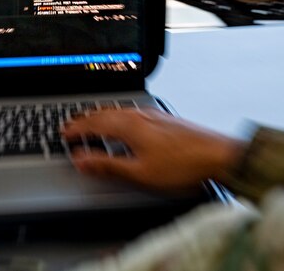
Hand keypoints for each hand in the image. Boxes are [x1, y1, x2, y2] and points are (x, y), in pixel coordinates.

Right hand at [62, 109, 244, 190]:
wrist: (219, 156)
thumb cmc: (183, 165)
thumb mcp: (139, 172)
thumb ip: (108, 166)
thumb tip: (82, 160)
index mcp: (130, 126)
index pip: (94, 124)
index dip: (77, 130)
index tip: (63, 133)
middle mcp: (140, 116)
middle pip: (105, 114)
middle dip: (85, 120)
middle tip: (71, 124)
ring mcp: (154, 115)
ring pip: (119, 111)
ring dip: (101, 116)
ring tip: (92, 121)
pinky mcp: (165, 119)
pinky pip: (132, 112)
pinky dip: (118, 116)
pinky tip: (124, 122)